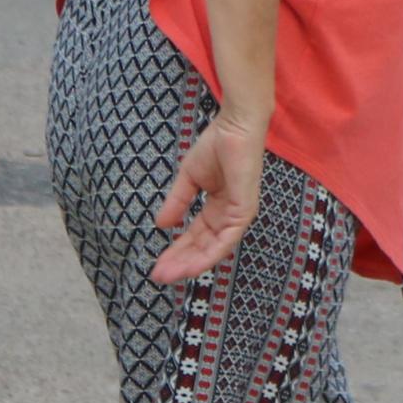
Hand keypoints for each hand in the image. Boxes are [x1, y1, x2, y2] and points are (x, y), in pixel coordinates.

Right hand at [149, 114, 266, 283]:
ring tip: (170, 275)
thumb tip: (161, 225)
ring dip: (192, 263)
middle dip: (181, 262)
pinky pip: (227, 239)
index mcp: (218, 208)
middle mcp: (229, 216)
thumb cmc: (217, 145)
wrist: (234, 126)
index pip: (196, 236)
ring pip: (215, 248)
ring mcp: (239, 215)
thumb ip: (178, 202)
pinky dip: (210, 253)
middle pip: (203, 246)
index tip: (158, 265)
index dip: (177, 251)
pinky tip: (192, 265)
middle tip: (159, 276)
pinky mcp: (244, 210)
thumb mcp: (189, 179)